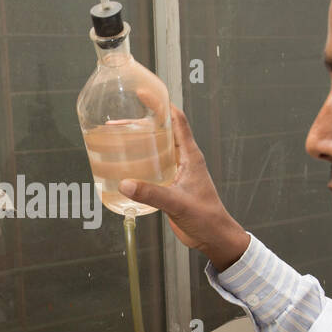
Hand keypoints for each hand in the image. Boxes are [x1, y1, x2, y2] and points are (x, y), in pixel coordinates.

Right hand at [119, 107, 249, 270]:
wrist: (214, 237)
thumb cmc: (207, 218)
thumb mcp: (178, 203)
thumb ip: (152, 193)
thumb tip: (126, 183)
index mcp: (191, 156)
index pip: (177, 121)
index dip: (161, 104)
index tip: (144, 93)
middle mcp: (184, 159)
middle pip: (163, 131)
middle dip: (142, 122)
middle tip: (119, 119)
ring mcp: (177, 171)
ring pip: (157, 148)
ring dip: (139, 142)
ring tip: (117, 139)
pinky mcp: (170, 184)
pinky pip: (153, 166)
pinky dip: (139, 161)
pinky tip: (124, 166)